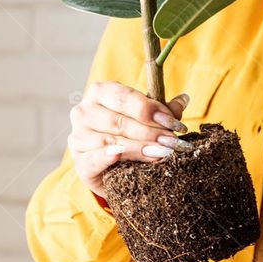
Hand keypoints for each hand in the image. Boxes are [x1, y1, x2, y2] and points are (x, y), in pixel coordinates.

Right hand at [69, 81, 190, 199]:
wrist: (110, 169)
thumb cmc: (128, 136)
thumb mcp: (145, 120)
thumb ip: (162, 111)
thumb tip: (184, 99)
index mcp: (101, 93)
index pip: (124, 97)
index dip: (149, 109)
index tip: (172, 122)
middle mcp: (84, 112)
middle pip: (119, 120)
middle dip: (150, 131)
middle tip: (172, 142)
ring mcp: (78, 137)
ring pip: (111, 141)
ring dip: (139, 148)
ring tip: (162, 153)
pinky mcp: (79, 162)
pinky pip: (93, 158)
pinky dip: (106, 157)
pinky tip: (119, 156)